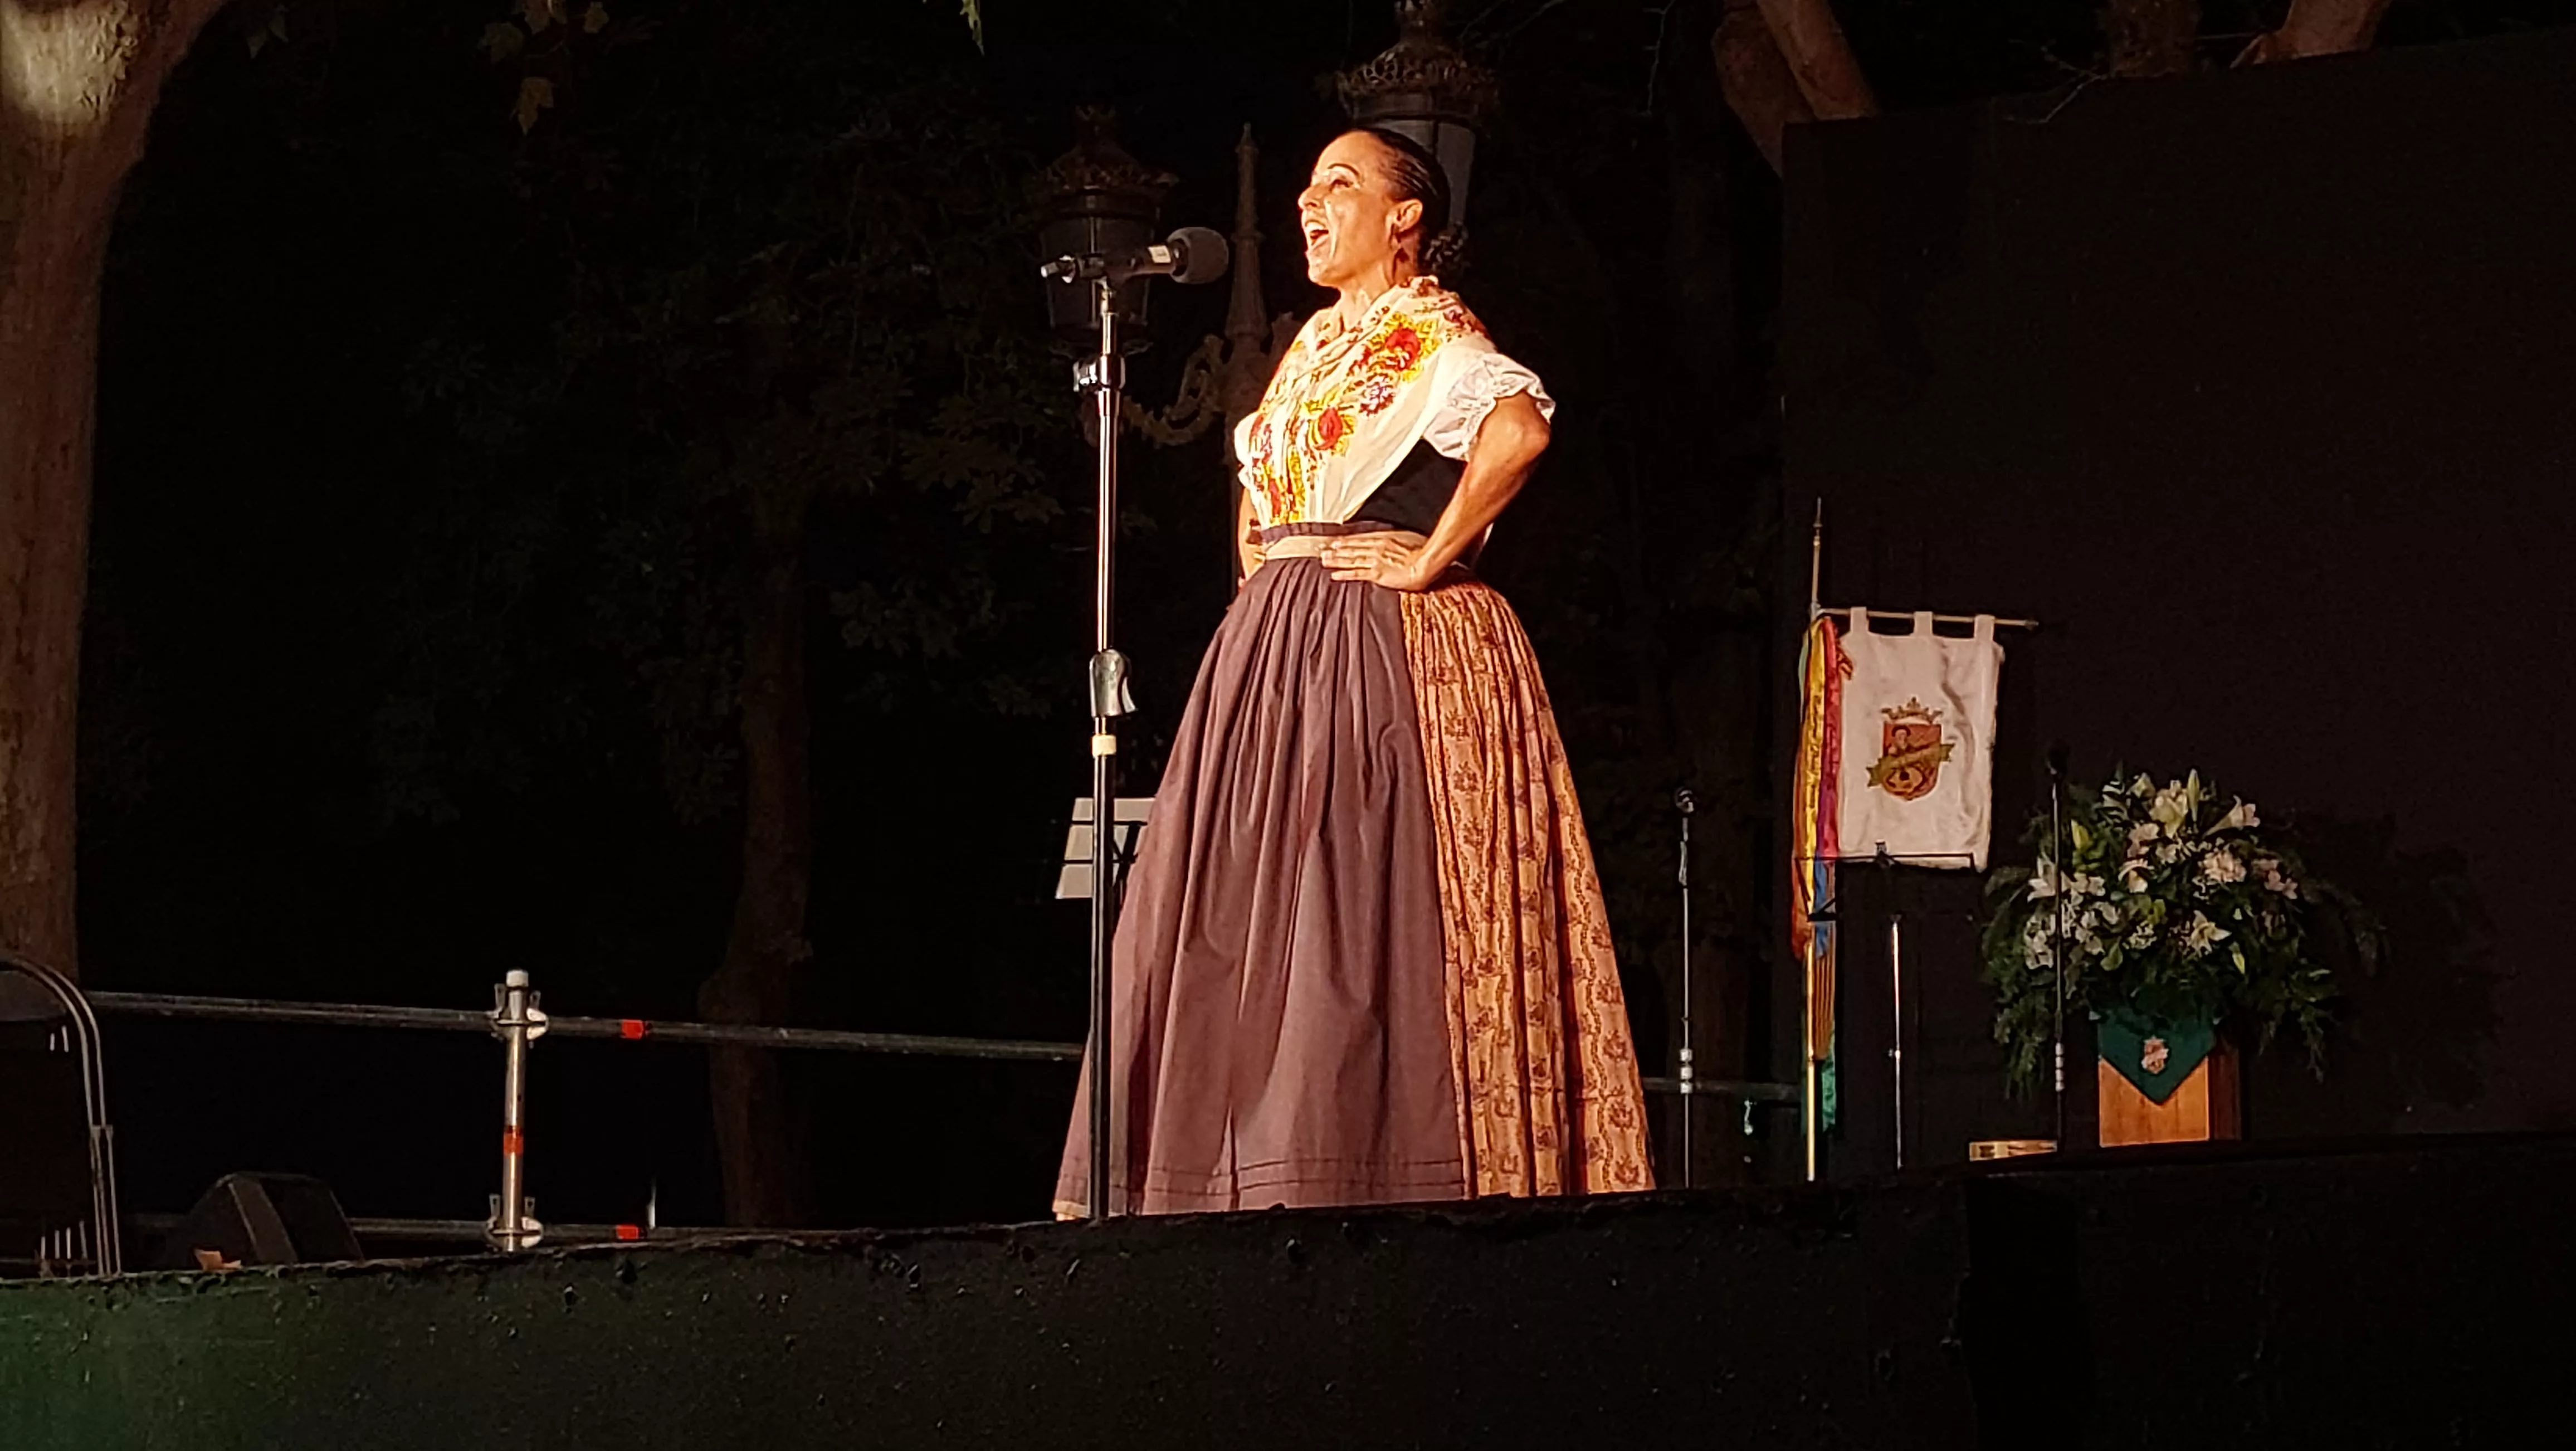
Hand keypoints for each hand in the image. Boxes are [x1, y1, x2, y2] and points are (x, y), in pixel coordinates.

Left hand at [1321, 533, 1439, 591]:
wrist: (1425, 562)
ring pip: (1351, 559)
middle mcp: (1376, 547)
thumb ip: (1396, 540)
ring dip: (1336, 560)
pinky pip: (1357, 573)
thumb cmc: (1422, 551)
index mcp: (1383, 538)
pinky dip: (1345, 574)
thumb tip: (1394, 541)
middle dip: (1336, 550)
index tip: (1336, 541)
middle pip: (1352, 548)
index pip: (1360, 539)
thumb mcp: (1408, 538)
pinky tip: (1335, 575)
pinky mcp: (1376, 573)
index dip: (1347, 541)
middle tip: (1323, 550)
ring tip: (1324, 560)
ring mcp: (1375, 560)